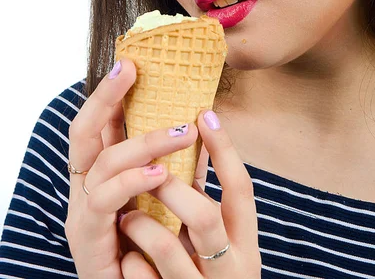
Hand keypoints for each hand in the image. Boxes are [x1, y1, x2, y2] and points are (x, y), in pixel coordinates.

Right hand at [65, 59, 198, 278]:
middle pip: (83, 132)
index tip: (131, 63)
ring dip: (141, 141)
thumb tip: (198, 122)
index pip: (101, 124)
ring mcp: (83, 212)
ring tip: (180, 133)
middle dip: (105, 97)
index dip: (111, 92)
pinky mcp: (87, 240)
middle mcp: (87, 186)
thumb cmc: (155, 246)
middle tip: (131, 70)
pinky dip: (131, 182)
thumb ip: (175, 164)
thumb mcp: (168, 196)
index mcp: (105, 173)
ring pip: (101, 162)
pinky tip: (159, 174)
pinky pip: (104, 201)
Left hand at [118, 110, 261, 277]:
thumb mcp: (223, 239)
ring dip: (143, 225)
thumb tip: (198, 140)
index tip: (204, 114)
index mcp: (243, 242)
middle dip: (172, 189)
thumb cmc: (213, 275)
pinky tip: (128, 258)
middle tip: (151, 173)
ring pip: (169, 249)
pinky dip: (134, 264)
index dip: (225, 149)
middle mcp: (230, 267)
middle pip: (206, 217)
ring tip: (129, 216)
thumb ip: (209, 196)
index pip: (241, 189)